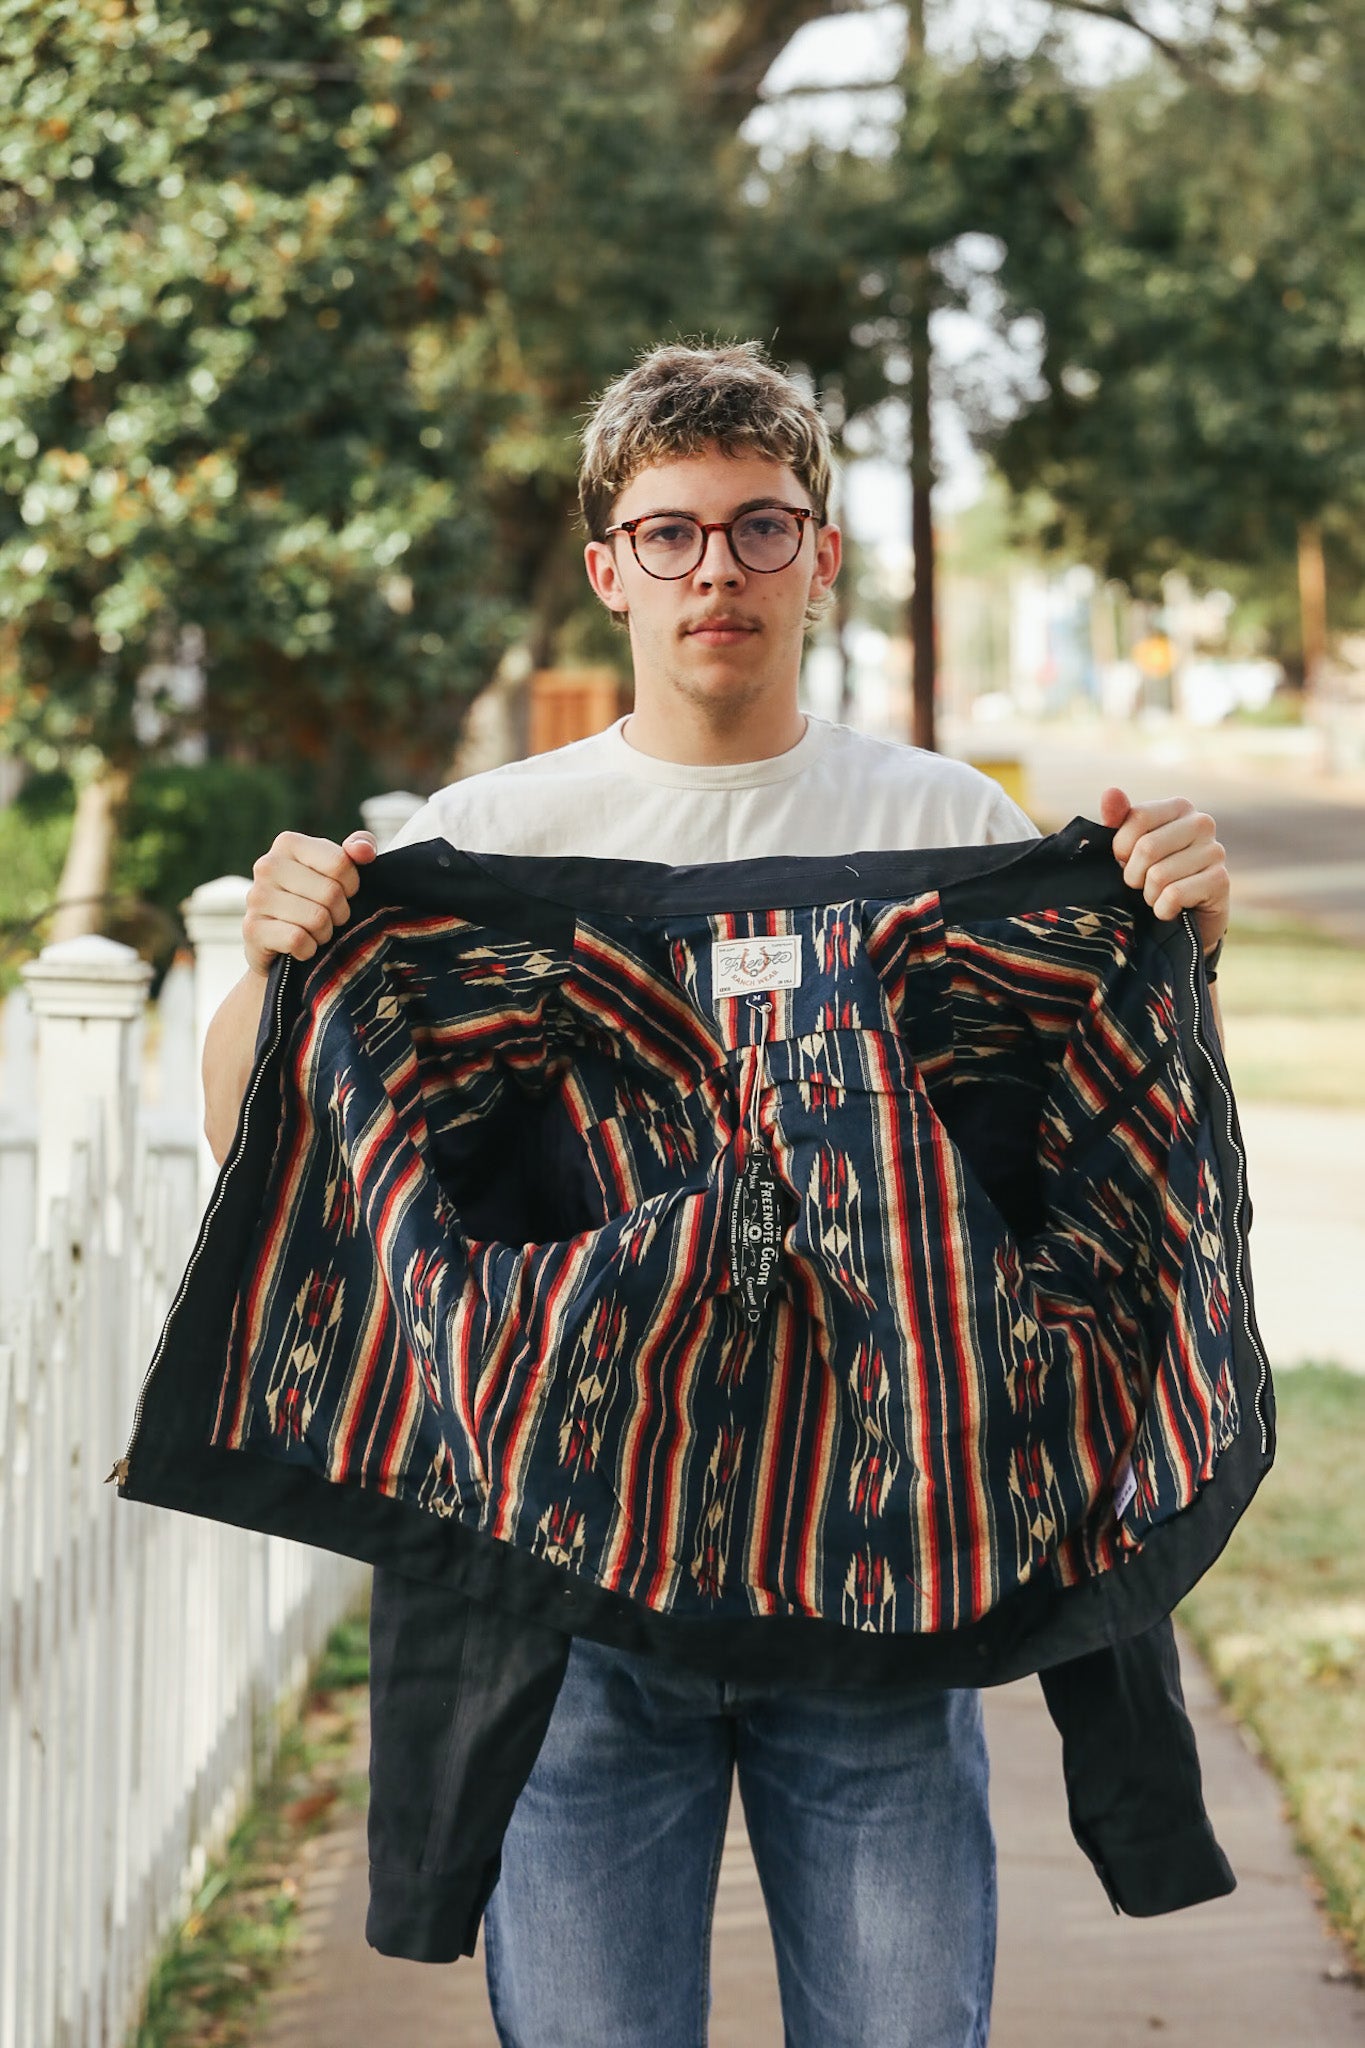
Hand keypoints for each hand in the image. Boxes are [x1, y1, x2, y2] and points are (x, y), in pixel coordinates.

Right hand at [243, 829, 378, 977]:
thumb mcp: (340, 867)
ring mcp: (256, 897)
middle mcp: (267, 865)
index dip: (352, 885)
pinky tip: (301, 946)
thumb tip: (364, 851)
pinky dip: (308, 949)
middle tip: (329, 916)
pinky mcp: (252, 929)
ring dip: (325, 933)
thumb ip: (360, 847)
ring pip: (316, 918)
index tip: (344, 892)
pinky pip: (297, 940)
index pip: (340, 863)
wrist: (279, 943)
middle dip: (340, 912)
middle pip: (330, 893)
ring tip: (315, 930)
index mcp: (288, 843)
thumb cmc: (315, 898)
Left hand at [1099, 788, 1228, 955]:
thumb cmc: (1153, 874)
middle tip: (1141, 883)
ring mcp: (1215, 851)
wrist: (1185, 916)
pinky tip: (1171, 908)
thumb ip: (1118, 820)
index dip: (1121, 847)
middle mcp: (1202, 823)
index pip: (1138, 817)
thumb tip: (1111, 791)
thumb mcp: (1130, 846)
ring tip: (1159, 895)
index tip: (1125, 859)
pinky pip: (1174, 895)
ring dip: (1149, 895)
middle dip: (1133, 875)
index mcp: (1179, 807)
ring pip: (1158, 876)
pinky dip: (1163, 909)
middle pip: (1147, 848)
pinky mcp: (1220, 881)